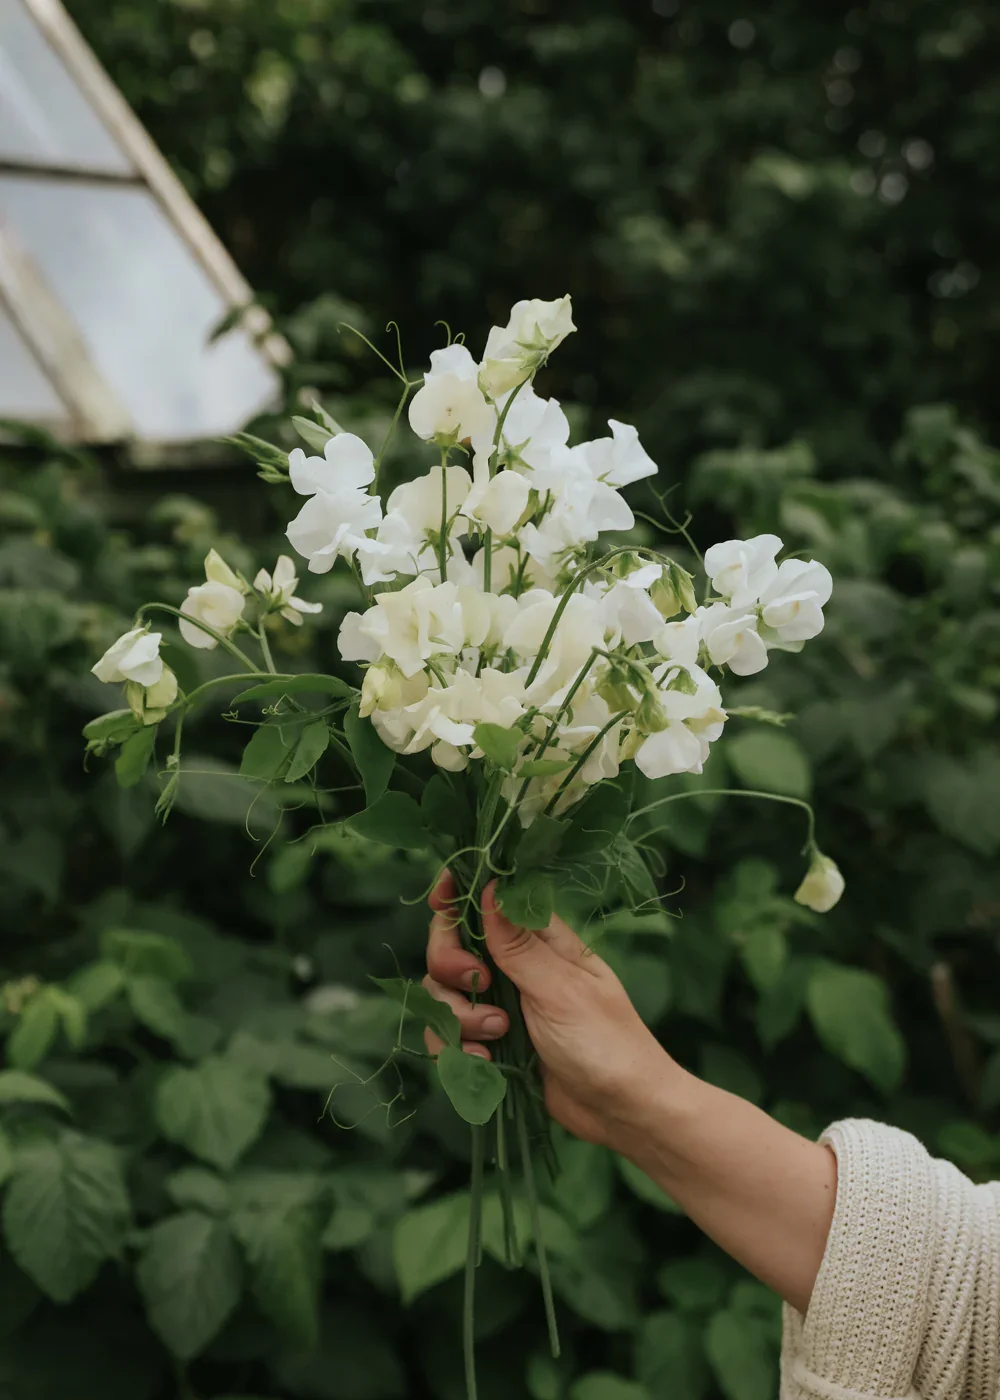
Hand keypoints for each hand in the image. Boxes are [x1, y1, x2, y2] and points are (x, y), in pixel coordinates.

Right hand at [422, 872, 674, 1146]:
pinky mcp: (492, 1043)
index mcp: (540, 939)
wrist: (621, 1111)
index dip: (458, 896)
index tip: (440, 903)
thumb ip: (518, 945)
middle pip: (452, 945)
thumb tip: (491, 887)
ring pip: (444, 993)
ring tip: (498, 1036)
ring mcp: (500, 1005)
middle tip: (480, 986)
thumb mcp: (561, 990)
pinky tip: (488, 1063)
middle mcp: (515, 966)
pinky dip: (459, 1048)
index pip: (488, 900)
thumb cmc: (605, 1042)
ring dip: (460, 1016)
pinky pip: (450, 1035)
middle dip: (452, 965)